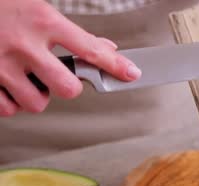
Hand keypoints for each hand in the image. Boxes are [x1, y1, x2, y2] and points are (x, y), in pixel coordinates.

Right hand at [0, 0, 141, 115]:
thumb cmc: (3, 5)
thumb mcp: (36, 6)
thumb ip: (70, 31)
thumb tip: (105, 46)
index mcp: (41, 20)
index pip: (89, 49)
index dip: (114, 65)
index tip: (131, 74)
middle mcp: (23, 44)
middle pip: (66, 89)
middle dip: (66, 87)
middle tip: (56, 77)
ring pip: (36, 103)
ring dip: (36, 96)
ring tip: (25, 78)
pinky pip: (7, 108)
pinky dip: (10, 102)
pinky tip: (6, 85)